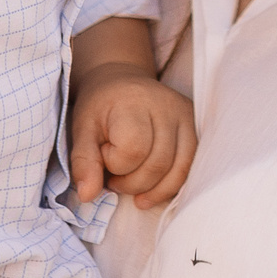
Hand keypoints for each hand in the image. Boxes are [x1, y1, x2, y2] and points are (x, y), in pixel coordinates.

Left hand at [68, 64, 196, 208]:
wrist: (121, 81)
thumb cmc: (100, 107)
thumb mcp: (82, 130)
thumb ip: (83, 162)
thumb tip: (87, 196)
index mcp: (134, 102)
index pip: (133, 150)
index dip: (114, 163)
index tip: (103, 152)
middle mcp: (166, 106)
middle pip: (157, 165)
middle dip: (131, 183)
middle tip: (113, 177)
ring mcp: (185, 116)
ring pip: (178, 170)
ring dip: (152, 190)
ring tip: (130, 185)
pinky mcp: (195, 126)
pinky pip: (189, 168)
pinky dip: (170, 186)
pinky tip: (151, 190)